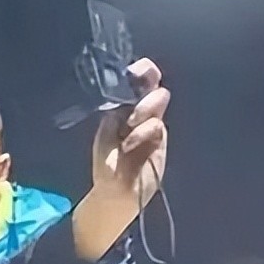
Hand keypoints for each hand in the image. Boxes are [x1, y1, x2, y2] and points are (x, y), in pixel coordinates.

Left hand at [91, 57, 169, 206]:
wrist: (116, 193)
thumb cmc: (107, 165)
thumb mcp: (104, 139)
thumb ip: (114, 120)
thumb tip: (124, 105)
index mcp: (124, 110)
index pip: (137, 84)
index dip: (142, 73)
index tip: (137, 70)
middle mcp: (140, 114)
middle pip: (153, 89)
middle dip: (147, 90)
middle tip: (133, 109)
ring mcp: (151, 126)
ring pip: (157, 104)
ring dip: (146, 109)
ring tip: (131, 125)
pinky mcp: (160, 140)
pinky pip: (157, 126)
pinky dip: (146, 130)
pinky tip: (132, 142)